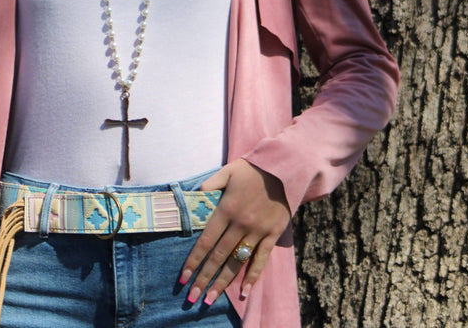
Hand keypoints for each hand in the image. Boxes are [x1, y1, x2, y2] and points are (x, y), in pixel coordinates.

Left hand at [180, 159, 291, 305]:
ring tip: (210, 298)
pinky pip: (261, 259)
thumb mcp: (227, 171)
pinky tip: (243, 292)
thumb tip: (193, 195)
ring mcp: (257, 231)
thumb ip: (210, 184)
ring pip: (237, 262)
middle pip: (219, 256)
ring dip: (223, 282)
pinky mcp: (272, 234)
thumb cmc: (252, 169)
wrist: (284, 168)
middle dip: (203, 277)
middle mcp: (241, 223)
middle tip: (192, 297)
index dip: (194, 260)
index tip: (183, 277)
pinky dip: (253, 277)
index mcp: (227, 209)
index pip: (206, 240)